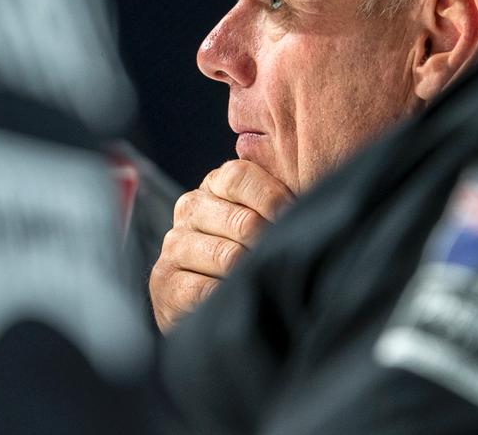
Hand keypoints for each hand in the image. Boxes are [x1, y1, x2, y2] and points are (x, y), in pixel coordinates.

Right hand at [149, 160, 293, 333]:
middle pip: (241, 220)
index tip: (294, 219)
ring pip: (227, 257)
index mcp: (214, 185)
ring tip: (263, 281)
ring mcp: (174, 245)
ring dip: (251, 274)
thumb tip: (313, 201)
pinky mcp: (165, 281)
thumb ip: (280, 205)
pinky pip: (206, 290)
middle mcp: (190, 208)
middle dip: (268, 244)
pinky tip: (239, 298)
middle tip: (283, 259)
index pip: (239, 176)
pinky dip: (230, 297)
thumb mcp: (263, 222)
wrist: (201, 300)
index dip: (272, 198)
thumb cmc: (247, 255)